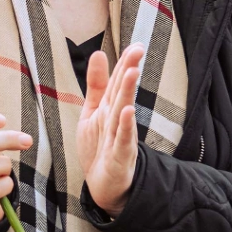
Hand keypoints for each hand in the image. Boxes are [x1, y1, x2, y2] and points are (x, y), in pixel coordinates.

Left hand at [79, 44, 142, 216]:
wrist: (105, 185)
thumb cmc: (100, 147)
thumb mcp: (93, 111)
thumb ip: (97, 84)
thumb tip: (99, 53)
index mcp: (110, 108)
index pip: (117, 82)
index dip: (125, 63)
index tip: (136, 45)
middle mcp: (117, 120)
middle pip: (121, 93)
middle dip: (128, 71)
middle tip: (138, 50)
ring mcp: (120, 138)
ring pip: (122, 112)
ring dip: (127, 93)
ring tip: (132, 72)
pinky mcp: (120, 157)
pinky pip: (123, 140)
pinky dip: (125, 126)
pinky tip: (128, 111)